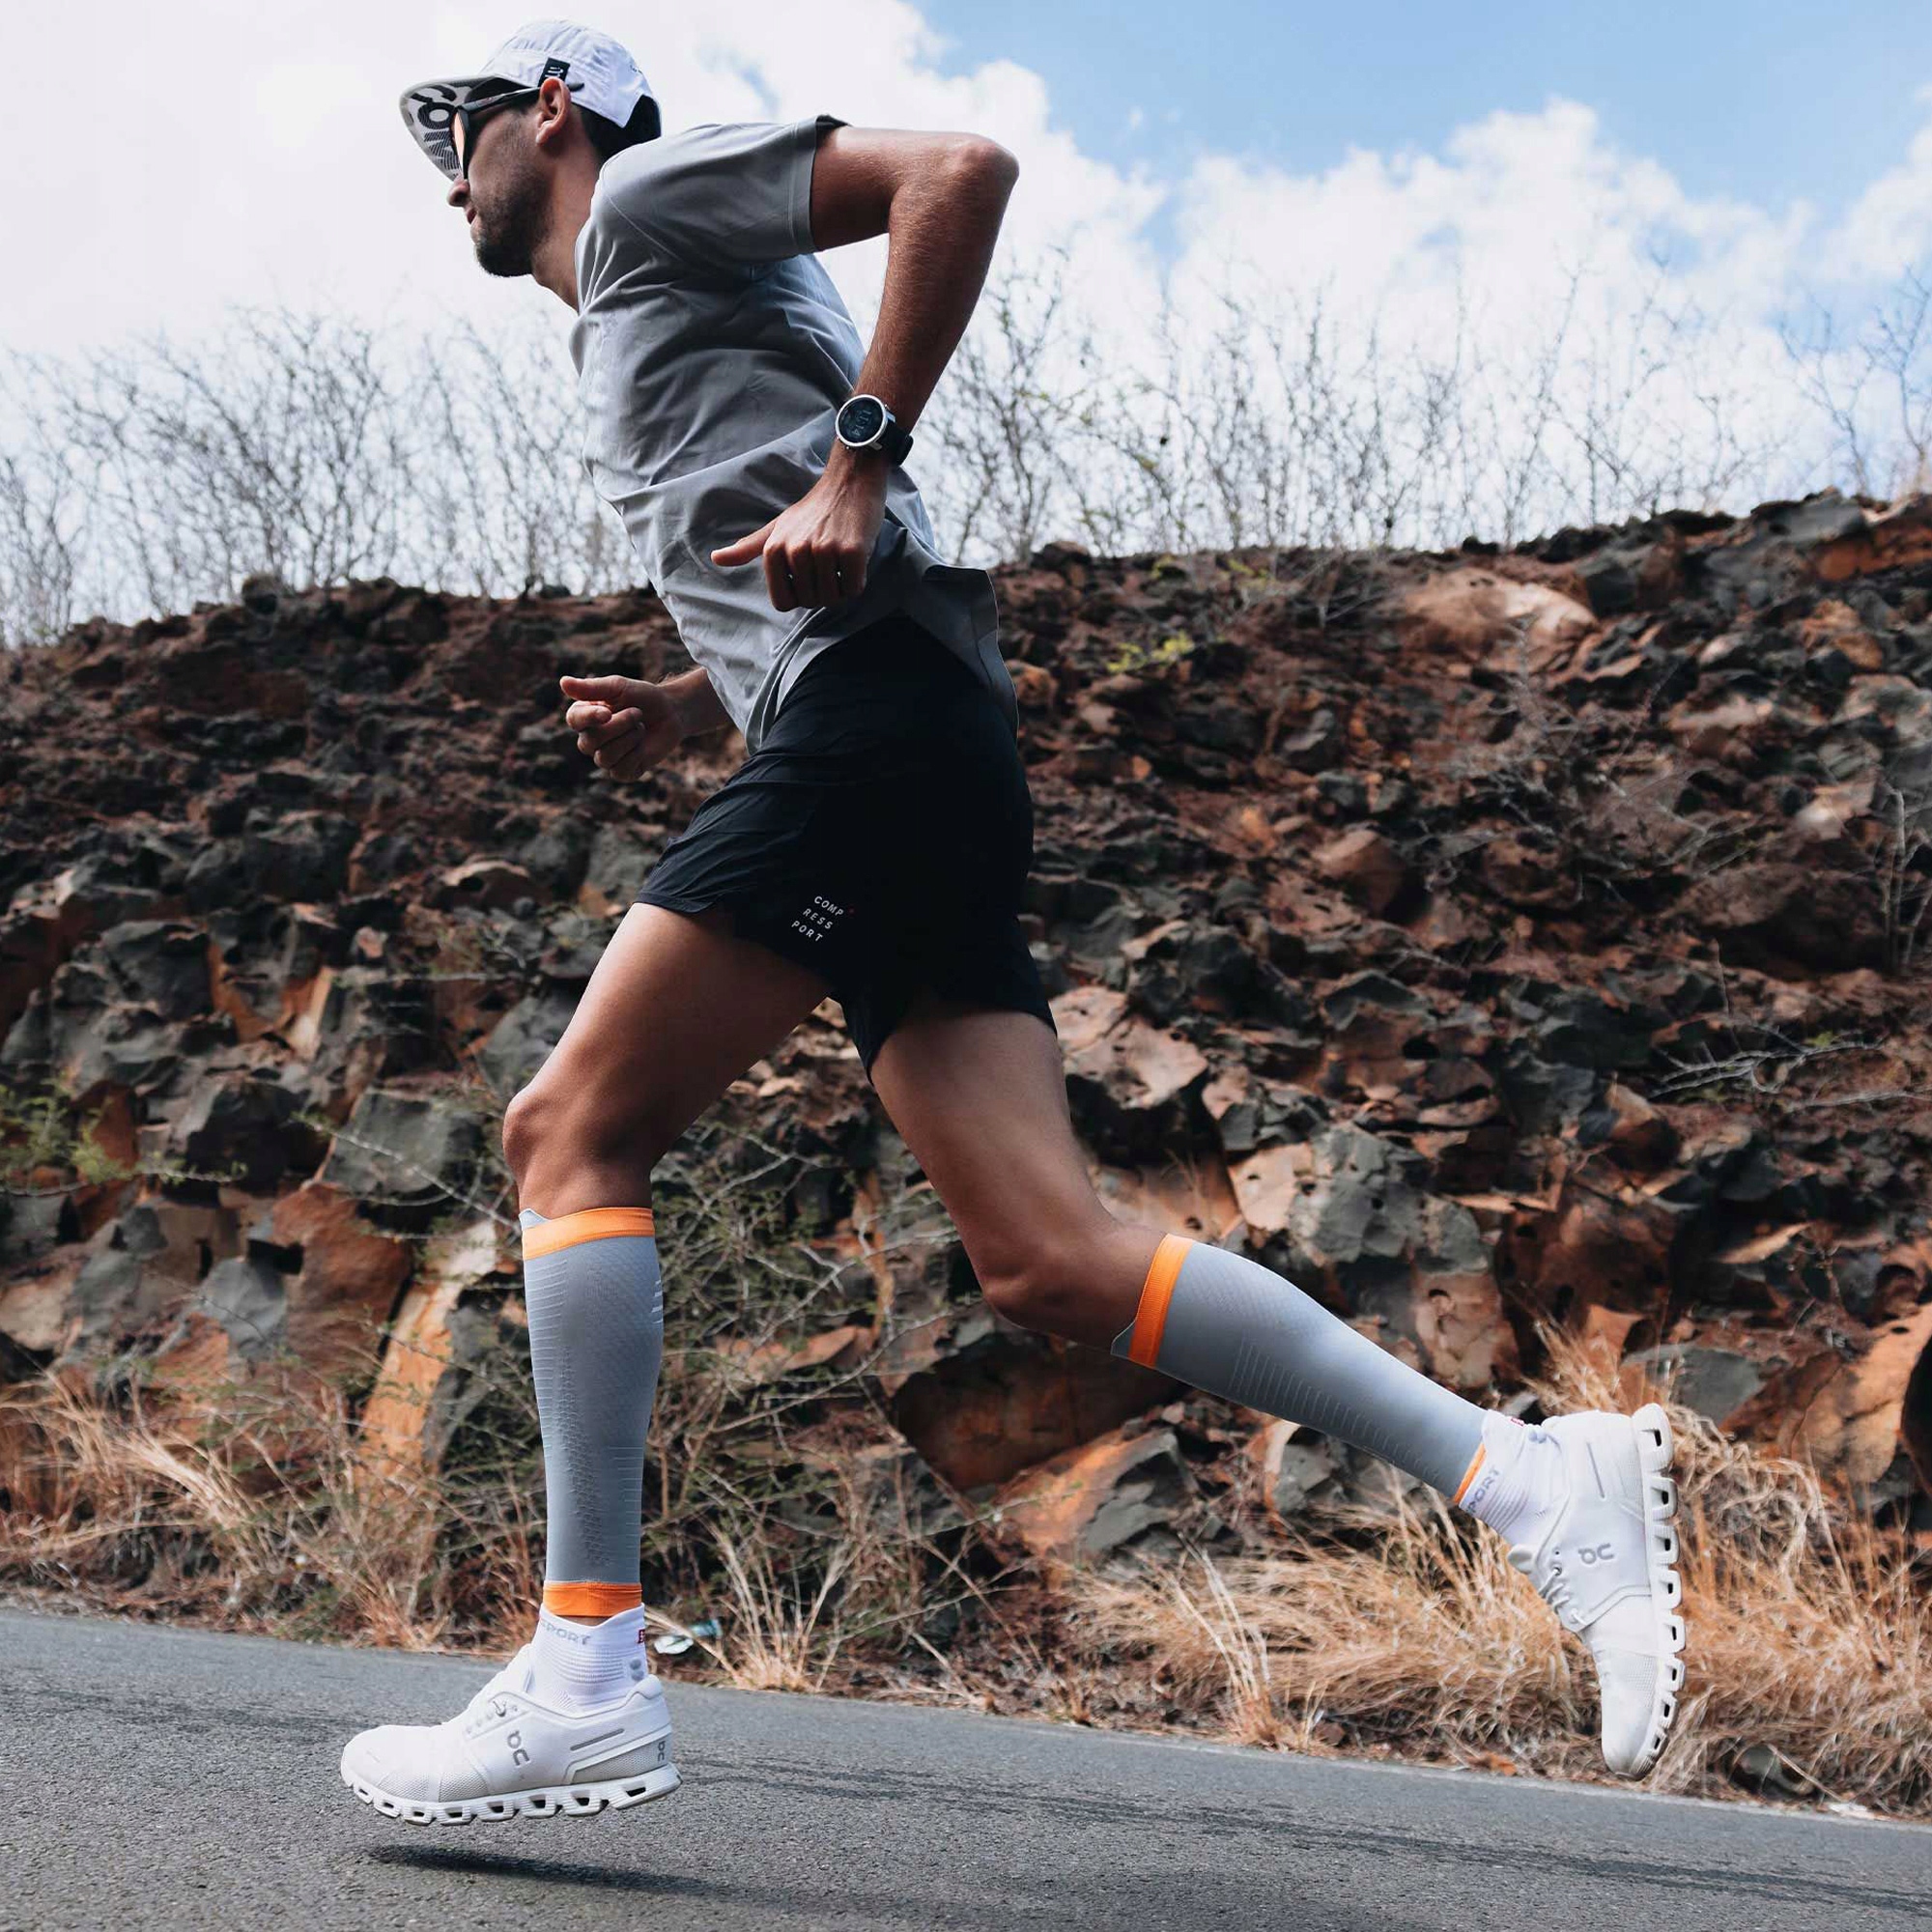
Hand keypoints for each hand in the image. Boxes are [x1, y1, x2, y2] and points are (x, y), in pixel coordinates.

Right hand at [559, 674, 684, 779]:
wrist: (671, 713)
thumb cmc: (641, 697)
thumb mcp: (618, 687)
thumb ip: (591, 688)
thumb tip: (562, 682)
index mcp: (584, 717)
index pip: (574, 721)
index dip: (590, 718)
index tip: (607, 712)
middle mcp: (589, 740)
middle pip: (590, 742)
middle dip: (619, 726)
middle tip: (637, 713)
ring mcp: (605, 758)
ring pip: (605, 758)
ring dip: (629, 739)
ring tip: (640, 728)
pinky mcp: (622, 772)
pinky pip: (619, 771)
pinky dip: (636, 755)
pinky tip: (642, 745)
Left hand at [708, 455, 888, 612]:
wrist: (849, 484)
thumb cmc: (813, 511)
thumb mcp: (777, 527)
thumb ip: (748, 547)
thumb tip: (716, 559)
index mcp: (774, 549)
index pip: (783, 602)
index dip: (798, 595)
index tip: (806, 576)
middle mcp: (796, 550)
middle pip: (809, 602)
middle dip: (821, 591)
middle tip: (827, 565)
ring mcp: (825, 550)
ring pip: (832, 598)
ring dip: (840, 587)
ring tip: (839, 561)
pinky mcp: (852, 551)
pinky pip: (853, 589)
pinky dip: (857, 581)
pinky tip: (854, 560)